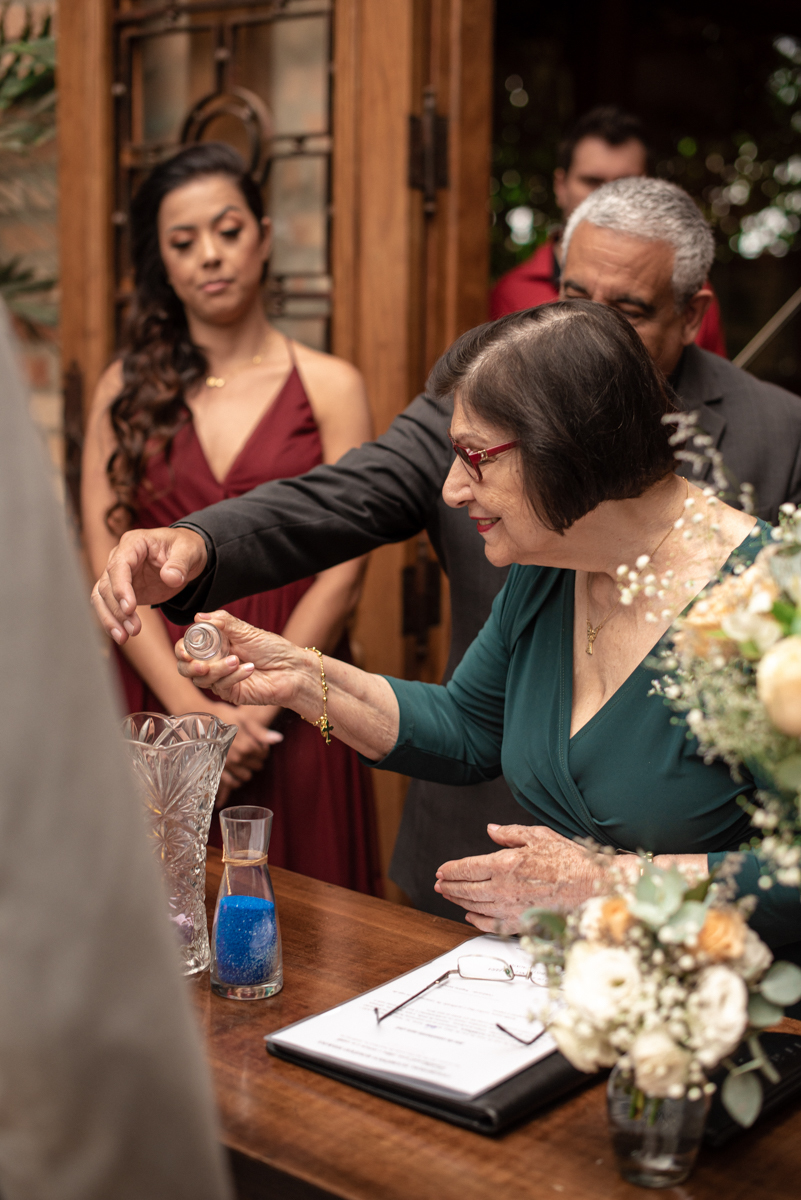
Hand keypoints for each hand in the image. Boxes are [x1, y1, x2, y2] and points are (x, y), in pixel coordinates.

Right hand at [91, 527, 207, 643]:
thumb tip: (170, 578)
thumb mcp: (190, 551)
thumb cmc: (185, 548)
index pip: (119, 565)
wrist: (186, 557)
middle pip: (107, 584)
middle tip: (133, 629)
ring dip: (111, 619)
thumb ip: (180, 563)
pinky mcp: (122, 591)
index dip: (121, 587)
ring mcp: (119, 576)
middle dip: (117, 609)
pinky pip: (110, 606)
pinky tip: (121, 636)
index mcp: (134, 543)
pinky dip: (113, 621)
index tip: (129, 608)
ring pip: (102, 597)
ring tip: (124, 637)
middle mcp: (120, 558)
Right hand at [176, 611, 308, 709]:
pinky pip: (221, 687)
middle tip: (201, 665)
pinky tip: (248, 668)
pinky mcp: (232, 694)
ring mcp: (222, 679)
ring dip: (217, 669)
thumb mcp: (247, 631)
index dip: (181, 650)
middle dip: (190, 667)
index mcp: (215, 645)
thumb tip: (199, 616)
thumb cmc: (273, 649)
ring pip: (202, 679)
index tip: (185, 650)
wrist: (293, 669)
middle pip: (187, 669)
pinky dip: (233, 676)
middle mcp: (214, 662)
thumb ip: (223, 622)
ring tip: (236, 660)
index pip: (187, 649)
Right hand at [206, 699, 282, 796]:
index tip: (257, 742)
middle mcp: (238, 758)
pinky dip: (235, 780)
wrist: (200, 720)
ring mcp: (227, 766)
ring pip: (246, 776)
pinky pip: (231, 784)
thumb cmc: (223, 716)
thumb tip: (279, 739)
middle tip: (249, 749)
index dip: (263, 748)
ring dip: (247, 769)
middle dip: (256, 758)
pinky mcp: (217, 771)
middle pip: (257, 765)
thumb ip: (261, 732)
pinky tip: (235, 771)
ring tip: (242, 759)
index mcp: (247, 745)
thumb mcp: (244, 720)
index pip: (264, 753)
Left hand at [434, 824, 600, 932]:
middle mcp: (503, 889)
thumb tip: (491, 830)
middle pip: (465, 889)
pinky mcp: (521, 924)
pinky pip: (490, 925)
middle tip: (440, 885)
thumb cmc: (570, 861)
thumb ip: (510, 833)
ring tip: (450, 897)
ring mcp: (510, 909)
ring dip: (458, 901)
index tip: (441, 871)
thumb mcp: (538, 836)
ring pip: (474, 907)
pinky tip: (471, 916)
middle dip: (449, 886)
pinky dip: (476, 921)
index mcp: (504, 864)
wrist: (593, 887)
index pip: (466, 868)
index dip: (449, 870)